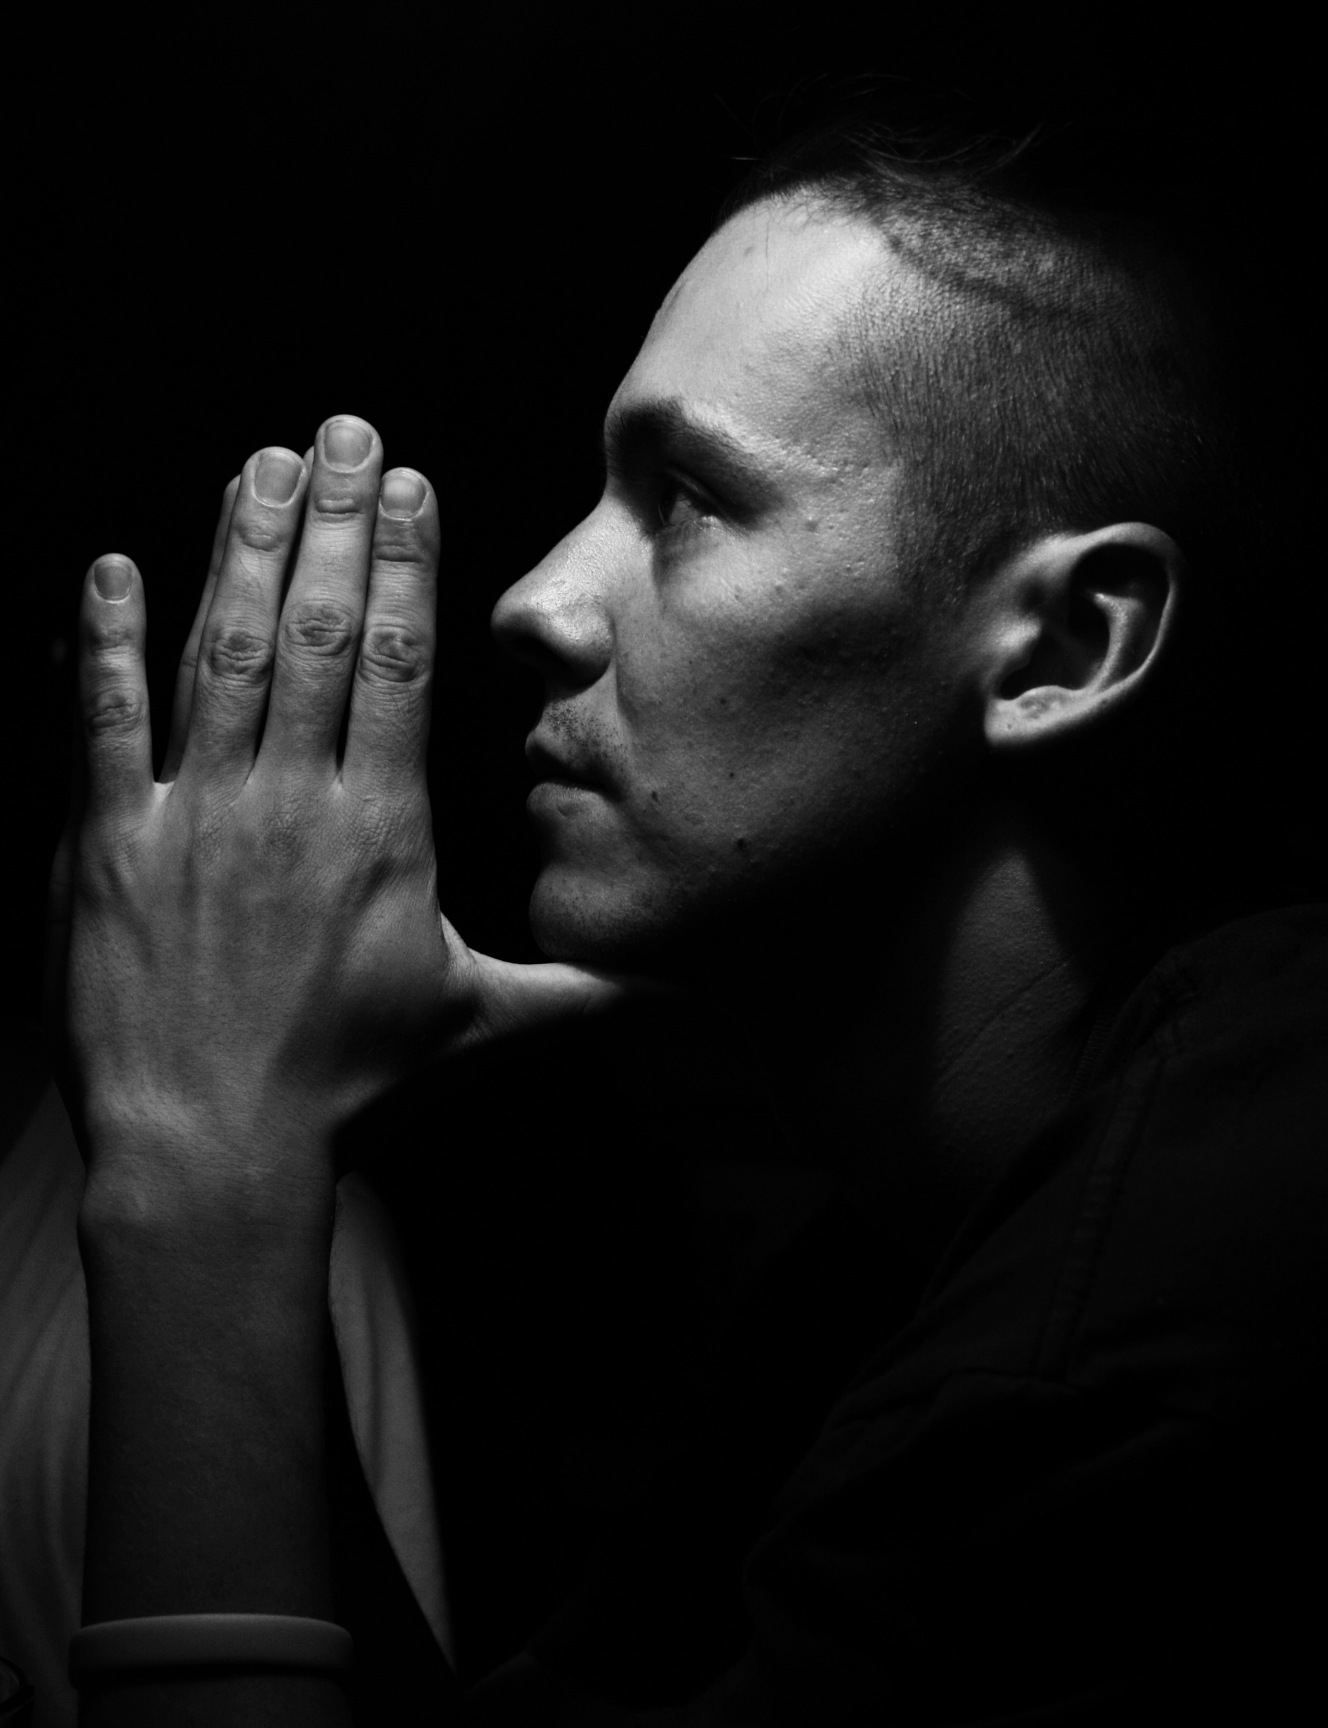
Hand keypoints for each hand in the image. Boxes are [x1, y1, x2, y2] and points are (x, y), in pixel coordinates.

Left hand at [50, 415, 622, 1184]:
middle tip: (339, 428)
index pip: (402, 667)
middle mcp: (292, 801)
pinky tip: (111, 567)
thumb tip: (677, 983)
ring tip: (259, 465)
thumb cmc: (349, 1091)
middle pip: (321, 633)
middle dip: (333, 523)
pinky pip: (102, 724)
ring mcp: (196, 815)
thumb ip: (575, 990)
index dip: (406, 564)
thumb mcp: (479, 1034)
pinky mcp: (110, 846)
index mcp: (381, 830)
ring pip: (224, 654)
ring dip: (243, 552)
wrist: (216, 1150)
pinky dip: (105, 642)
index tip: (407, 483)